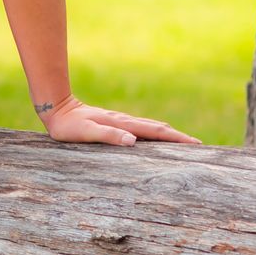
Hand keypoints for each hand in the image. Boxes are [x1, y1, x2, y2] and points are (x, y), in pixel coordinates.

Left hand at [39, 94, 202, 145]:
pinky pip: (141, 129)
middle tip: (199, 146)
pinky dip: (155, 133)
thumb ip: (108, 135)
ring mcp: (121, 121)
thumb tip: (133, 141)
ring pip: (150, 128)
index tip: (196, 144)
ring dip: (168, 135)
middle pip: (158, 129)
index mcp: (122, 124)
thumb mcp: (86, 132)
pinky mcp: (115, 124)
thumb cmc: (68, 126)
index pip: (155, 132)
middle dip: (178, 137)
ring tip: (184, 142)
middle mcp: (125, 121)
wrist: (57, 108)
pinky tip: (155, 138)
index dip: (176, 138)